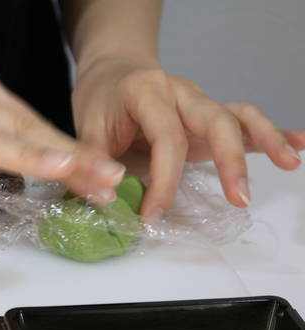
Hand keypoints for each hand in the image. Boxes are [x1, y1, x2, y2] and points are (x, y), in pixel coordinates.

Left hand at [71, 57, 303, 219]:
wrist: (114, 73)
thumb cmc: (101, 100)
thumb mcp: (87, 128)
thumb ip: (96, 161)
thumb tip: (107, 197)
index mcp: (147, 92)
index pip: (166, 138)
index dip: (163, 181)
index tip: (153, 214)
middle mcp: (180, 92)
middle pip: (215, 121)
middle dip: (229, 161)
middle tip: (238, 199)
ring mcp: (199, 102)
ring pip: (238, 116)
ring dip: (265, 139)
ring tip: (289, 162)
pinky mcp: (208, 116)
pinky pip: (243, 120)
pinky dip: (270, 133)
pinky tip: (297, 145)